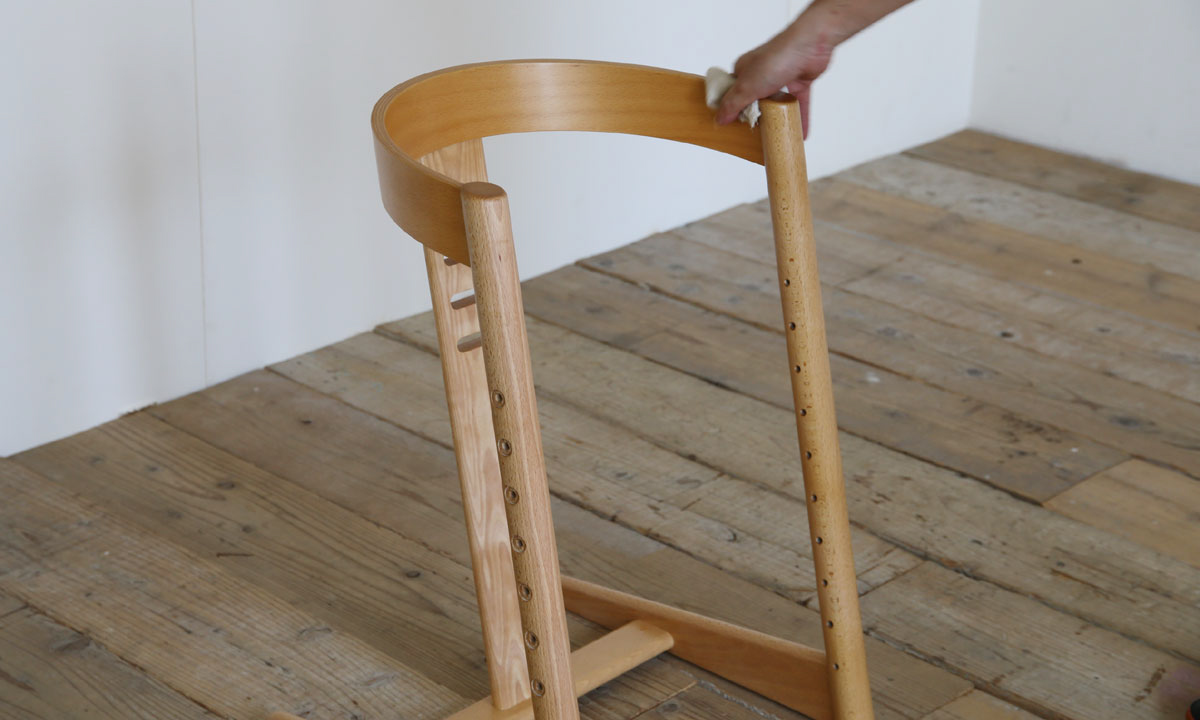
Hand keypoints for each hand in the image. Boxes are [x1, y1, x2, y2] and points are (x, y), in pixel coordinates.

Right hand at [716, 26, 833, 137]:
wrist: (810, 46)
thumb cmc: (776, 58)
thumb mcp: (746, 86)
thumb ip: (732, 104)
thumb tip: (719, 119)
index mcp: (744, 70)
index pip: (733, 92)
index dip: (732, 108)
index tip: (731, 125)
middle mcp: (761, 72)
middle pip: (754, 100)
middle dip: (755, 116)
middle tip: (753, 135)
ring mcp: (780, 77)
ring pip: (776, 102)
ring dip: (777, 118)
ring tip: (775, 137)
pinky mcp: (799, 81)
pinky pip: (798, 104)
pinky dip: (799, 118)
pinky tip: (800, 133)